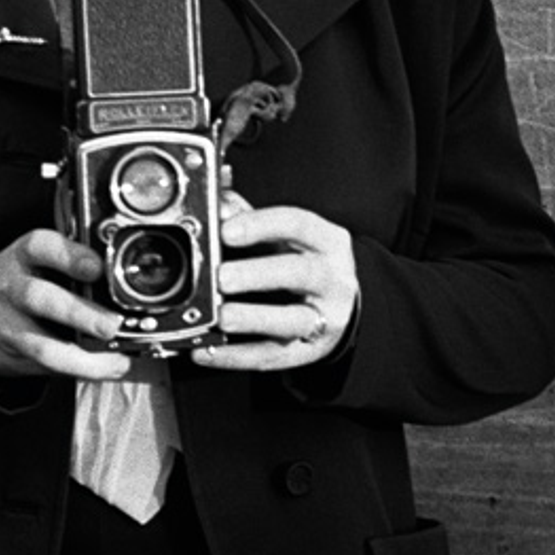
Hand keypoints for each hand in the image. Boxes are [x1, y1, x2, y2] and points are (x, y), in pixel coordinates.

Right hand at [0, 228, 132, 379]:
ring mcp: (7, 324)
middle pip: (38, 298)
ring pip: (40, 344)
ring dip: (82, 356)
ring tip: (115, 359)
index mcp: (22, 255)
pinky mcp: (12, 354)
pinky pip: (46, 367)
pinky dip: (81, 370)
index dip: (69, 256)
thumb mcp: (36, 259)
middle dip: (78, 313)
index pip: (40, 247)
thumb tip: (123, 278)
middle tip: (111, 325)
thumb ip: (71, 263)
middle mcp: (10, 287)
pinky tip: (107, 368)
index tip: (97, 267)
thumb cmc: (22, 280)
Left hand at [193, 195, 359, 371]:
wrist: (346, 304)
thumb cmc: (308, 261)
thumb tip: (217, 199)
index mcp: (327, 241)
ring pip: (293, 320)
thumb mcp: (290, 236)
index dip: (261, 225)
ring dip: (254, 318)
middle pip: (300, 273)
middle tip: (223, 277)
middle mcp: (331, 278)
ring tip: (221, 318)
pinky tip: (209, 351)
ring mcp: (324, 318)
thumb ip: (252, 216)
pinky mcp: (308, 350)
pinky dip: (238, 356)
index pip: (298, 225)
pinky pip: (274, 356)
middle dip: (259, 274)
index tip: (227, 230)